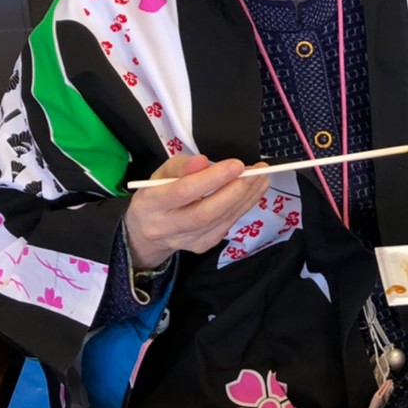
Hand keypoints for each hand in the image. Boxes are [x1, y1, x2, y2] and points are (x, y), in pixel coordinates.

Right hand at [123, 154, 269, 269]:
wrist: (146, 232)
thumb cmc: (157, 194)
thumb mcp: (160, 174)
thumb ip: (181, 166)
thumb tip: (204, 162)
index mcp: (152, 203)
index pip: (183, 192)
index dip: (212, 179)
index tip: (236, 165)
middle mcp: (167, 226)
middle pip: (206, 213)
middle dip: (235, 191)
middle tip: (256, 173)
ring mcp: (186, 240)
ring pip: (220, 221)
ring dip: (246, 198)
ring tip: (262, 178)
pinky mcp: (201, 245)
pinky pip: (226, 226)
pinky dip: (243, 207)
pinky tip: (254, 192)